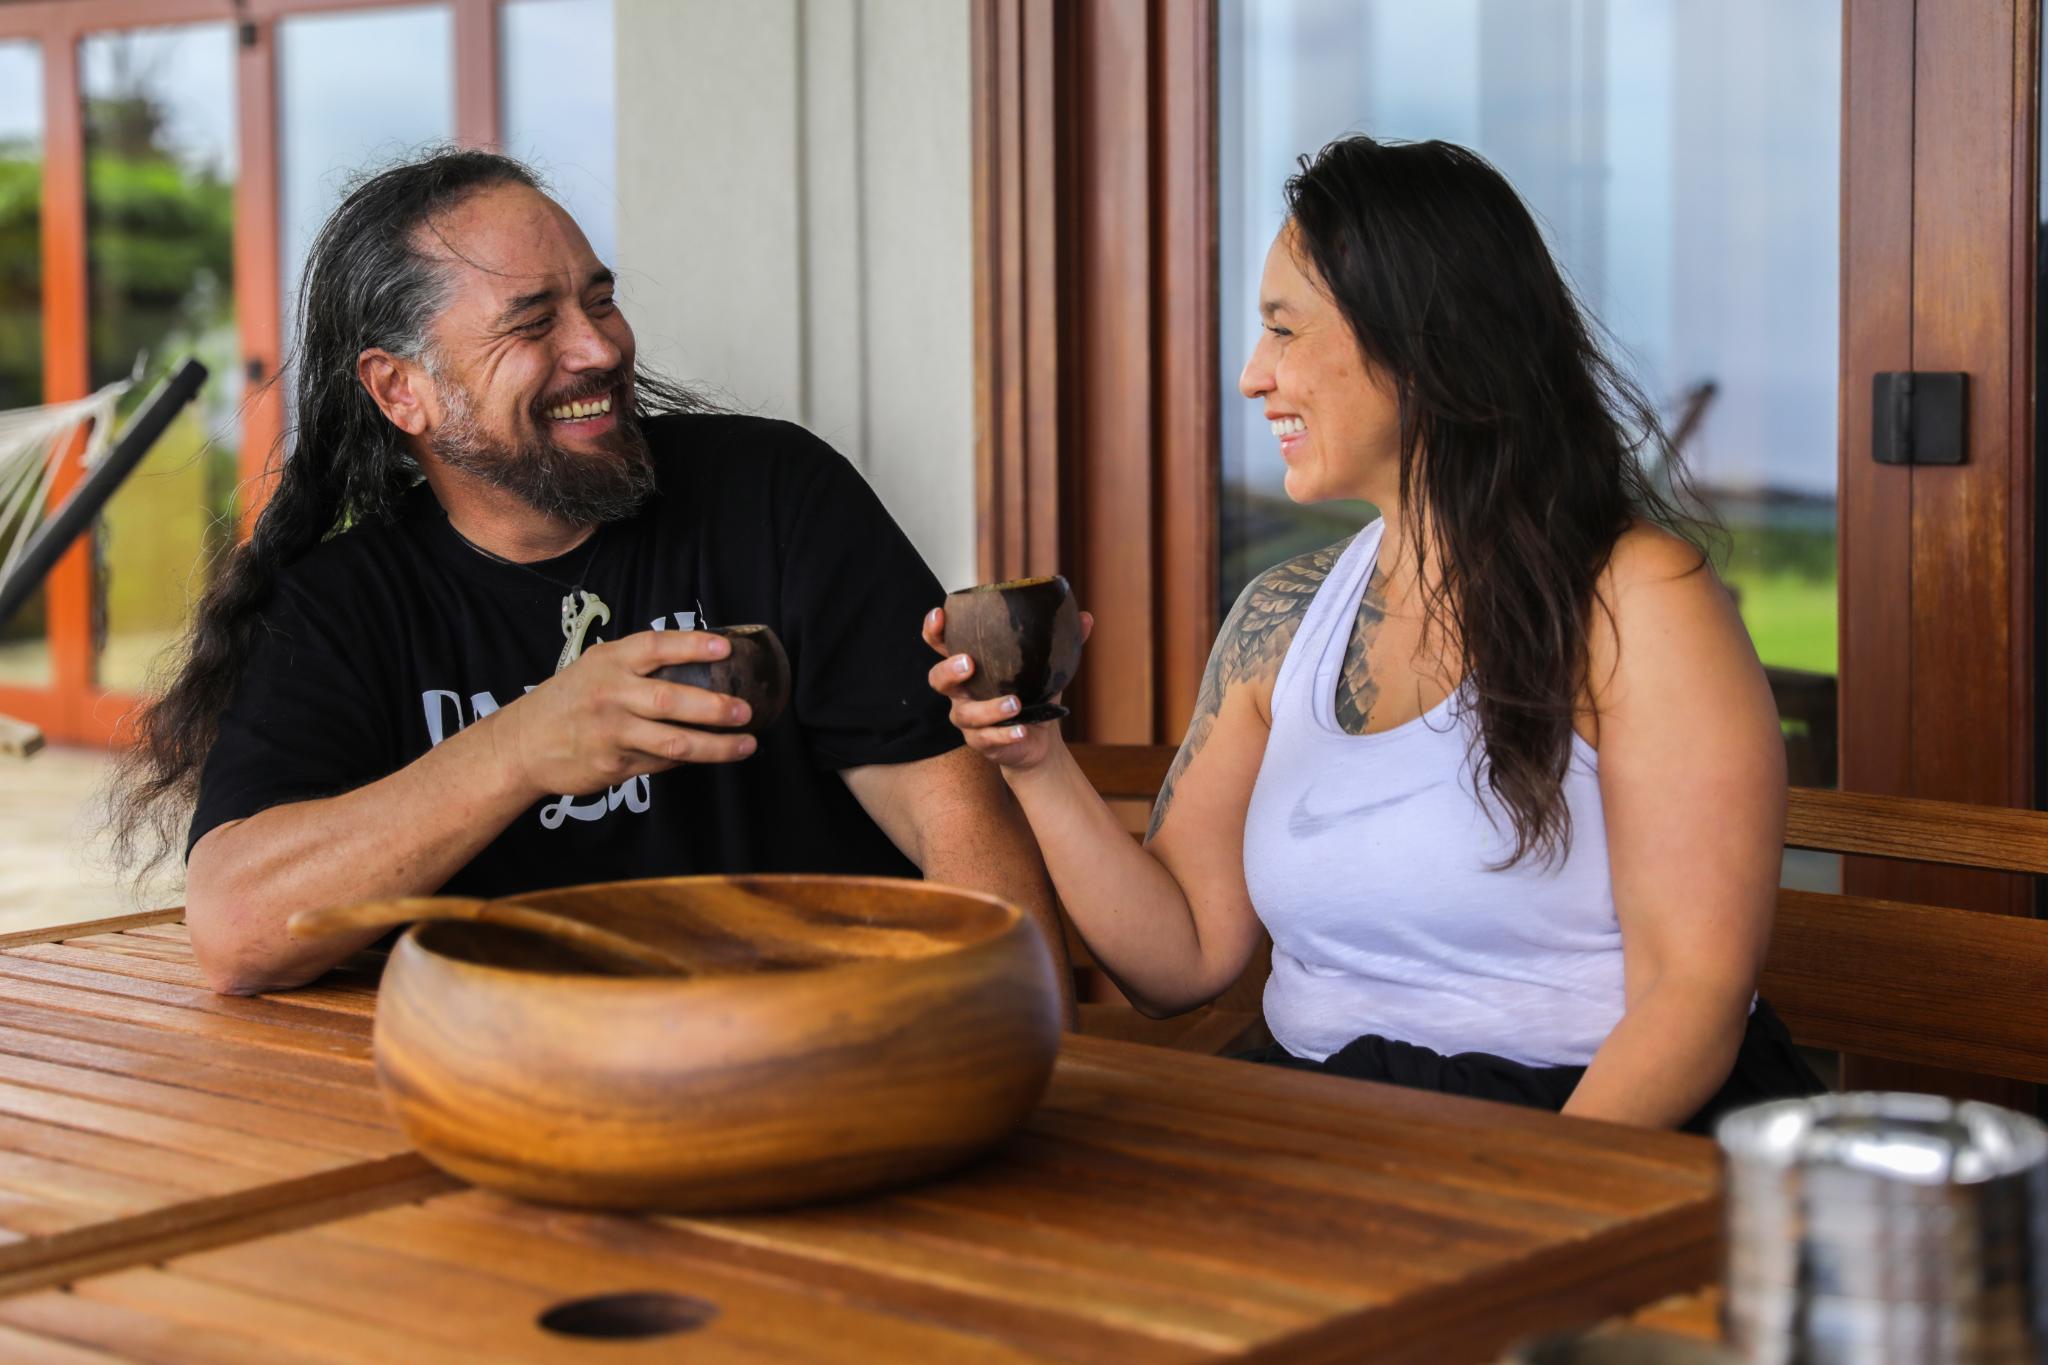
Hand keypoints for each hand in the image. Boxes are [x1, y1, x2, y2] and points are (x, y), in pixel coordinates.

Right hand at [487, 629, 758, 798]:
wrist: (522, 744)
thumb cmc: (571, 700)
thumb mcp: (597, 668)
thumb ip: (639, 665)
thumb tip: (701, 664)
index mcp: (610, 662)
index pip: (655, 646)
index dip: (691, 645)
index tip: (725, 649)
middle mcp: (611, 694)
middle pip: (671, 699)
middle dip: (714, 707)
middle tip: (746, 710)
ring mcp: (612, 732)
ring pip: (674, 741)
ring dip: (716, 745)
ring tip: (747, 744)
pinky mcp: (614, 765)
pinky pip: (661, 762)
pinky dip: (686, 759)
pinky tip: (708, 755)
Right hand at [922, 607, 1092, 771]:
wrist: (1039, 739)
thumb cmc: (1035, 694)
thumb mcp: (1047, 667)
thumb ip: (1062, 642)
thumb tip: (1086, 617)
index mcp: (970, 664)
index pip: (941, 643)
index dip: (934, 629)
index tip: (940, 615)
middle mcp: (961, 691)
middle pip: (938, 678)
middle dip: (949, 669)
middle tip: (969, 663)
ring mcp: (967, 718)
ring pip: (966, 713)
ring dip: (989, 708)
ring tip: (1015, 704)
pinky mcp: (980, 742)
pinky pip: (986, 739)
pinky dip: (1004, 735)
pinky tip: (1021, 730)